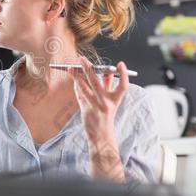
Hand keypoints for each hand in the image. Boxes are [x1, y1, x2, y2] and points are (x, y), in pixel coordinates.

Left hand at [69, 56, 128, 181]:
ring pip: (84, 87)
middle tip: (82, 59)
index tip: (121, 64)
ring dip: (77, 76)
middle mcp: (106, 103)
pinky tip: (73, 78)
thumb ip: (108, 86)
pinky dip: (76, 85)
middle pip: (97, 82)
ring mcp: (95, 106)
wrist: (101, 136)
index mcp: (115, 100)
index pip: (123, 86)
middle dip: (89, 69)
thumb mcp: (111, 101)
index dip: (123, 75)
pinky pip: (80, 94)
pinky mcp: (86, 110)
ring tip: (71, 68)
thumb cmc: (106, 116)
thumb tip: (106, 71)